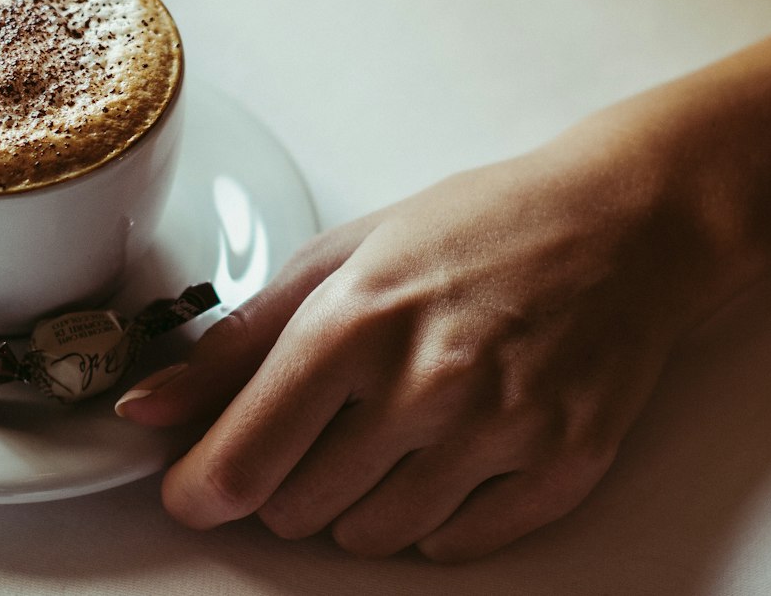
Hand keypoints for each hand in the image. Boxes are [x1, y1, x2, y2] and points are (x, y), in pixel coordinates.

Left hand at [117, 132, 724, 560]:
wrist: (624, 224)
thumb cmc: (480, 228)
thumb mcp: (344, 258)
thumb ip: (237, 344)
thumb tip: (147, 409)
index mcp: (357, 322)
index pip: (244, 461)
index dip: (203, 489)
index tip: (198, 490)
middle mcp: (427, 385)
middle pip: (298, 511)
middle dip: (289, 481)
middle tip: (327, 423)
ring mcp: (502, 430)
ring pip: (372, 538)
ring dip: (359, 502)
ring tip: (394, 429)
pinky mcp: (563, 465)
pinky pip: (457, 545)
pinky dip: (435, 515)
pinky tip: (450, 451)